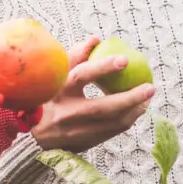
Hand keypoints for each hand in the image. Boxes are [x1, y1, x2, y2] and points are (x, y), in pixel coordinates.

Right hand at [30, 36, 155, 153]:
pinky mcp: (84, 143)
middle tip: (150, 87)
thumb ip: (75, 56)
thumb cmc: (48, 97)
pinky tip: (136, 110)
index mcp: (58, 90)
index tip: (124, 59)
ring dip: (134, 110)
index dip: (103, 66)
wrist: (32, 135)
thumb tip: (96, 39)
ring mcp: (76, 132)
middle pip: (103, 107)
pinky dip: (127, 120)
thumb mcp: (55, 76)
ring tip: (147, 99)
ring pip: (112, 123)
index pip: (82, 75)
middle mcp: (66, 113)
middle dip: (130, 97)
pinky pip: (112, 132)